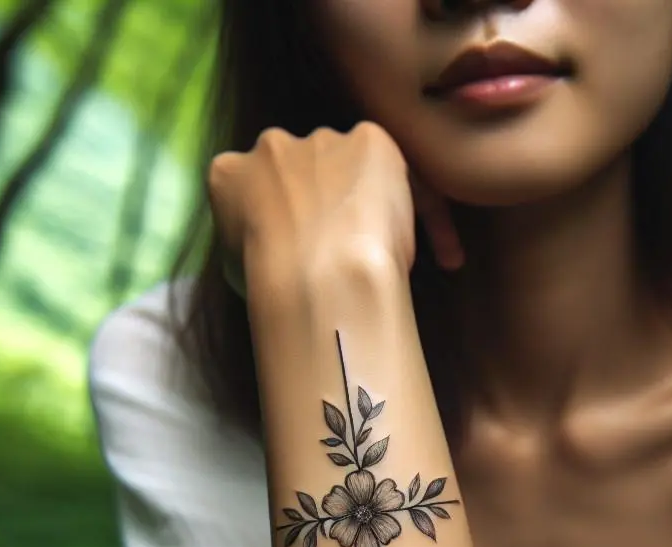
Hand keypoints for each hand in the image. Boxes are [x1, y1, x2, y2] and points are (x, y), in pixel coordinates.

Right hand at [207, 122, 463, 288]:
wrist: (315, 271)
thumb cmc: (270, 283)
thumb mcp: (238, 269)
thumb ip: (252, 244)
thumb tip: (267, 258)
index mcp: (228, 173)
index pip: (255, 189)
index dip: (282, 219)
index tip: (302, 248)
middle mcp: (272, 144)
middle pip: (303, 168)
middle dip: (325, 199)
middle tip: (349, 247)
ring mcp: (322, 138)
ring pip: (351, 166)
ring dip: (370, 200)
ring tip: (401, 253)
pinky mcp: (370, 139)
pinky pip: (401, 174)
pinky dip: (424, 209)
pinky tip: (443, 252)